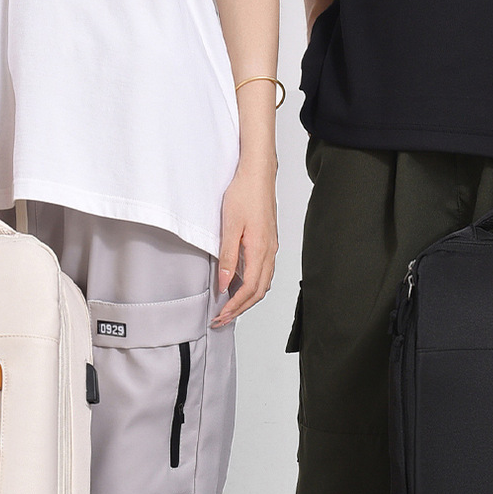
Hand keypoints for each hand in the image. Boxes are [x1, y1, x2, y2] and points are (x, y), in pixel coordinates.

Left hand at [210, 161, 277, 324]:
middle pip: (258, 291)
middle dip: (240, 308)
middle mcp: (269, 252)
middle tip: (222, 318)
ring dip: (247, 298)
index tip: (221, 315)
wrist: (258, 174)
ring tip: (229, 306)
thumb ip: (227, 258)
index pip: (250, 289)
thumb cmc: (244, 194)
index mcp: (261, 250)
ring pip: (263, 283)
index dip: (235, 306)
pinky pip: (263, 271)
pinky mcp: (268, 241)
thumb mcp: (229, 227)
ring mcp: (271, 247)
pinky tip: (239, 285)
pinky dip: (252, 285)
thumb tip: (224, 284)